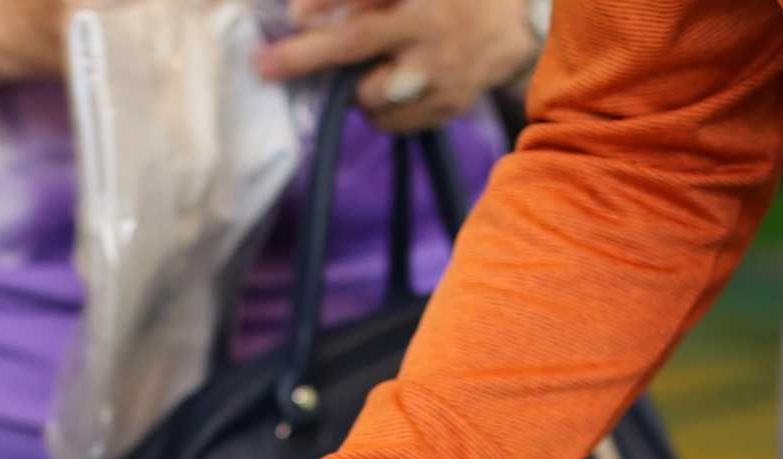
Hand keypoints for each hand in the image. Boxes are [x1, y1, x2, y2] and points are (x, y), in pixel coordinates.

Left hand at [258, 0, 538, 133]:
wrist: (515, 22)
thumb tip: (303, 15)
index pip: (365, 6)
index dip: (325, 5)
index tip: (292, 17)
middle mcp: (431, 31)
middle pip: (357, 43)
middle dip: (306, 57)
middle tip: (266, 66)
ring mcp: (442, 74)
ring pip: (370, 95)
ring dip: (352, 89)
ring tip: (366, 72)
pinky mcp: (449, 107)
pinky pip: (391, 122)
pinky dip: (378, 110)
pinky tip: (391, 89)